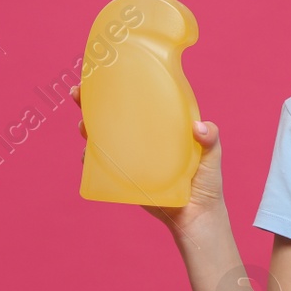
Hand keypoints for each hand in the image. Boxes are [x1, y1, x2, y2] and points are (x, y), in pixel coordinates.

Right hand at [71, 83, 225, 243]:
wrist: (196, 216)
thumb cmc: (207, 182)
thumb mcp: (212, 154)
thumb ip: (211, 138)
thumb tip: (199, 128)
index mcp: (161, 125)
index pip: (137, 99)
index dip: (118, 86)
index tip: (102, 74)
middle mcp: (143, 138)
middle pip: (112, 115)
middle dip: (91, 102)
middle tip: (78, 93)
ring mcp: (132, 157)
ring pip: (102, 138)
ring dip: (87, 128)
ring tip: (83, 125)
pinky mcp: (124, 178)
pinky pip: (101, 167)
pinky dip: (90, 160)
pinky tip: (86, 155)